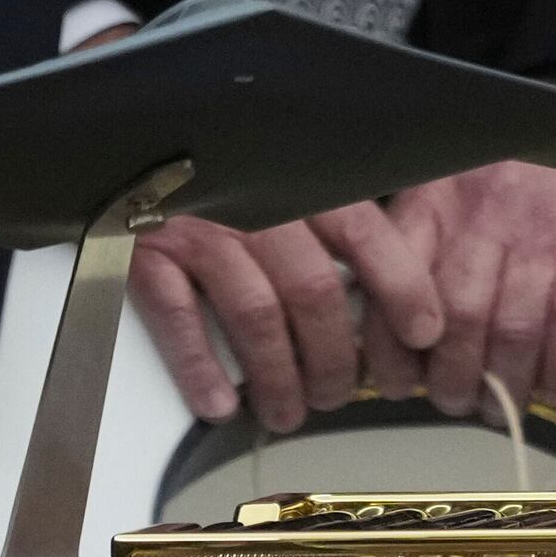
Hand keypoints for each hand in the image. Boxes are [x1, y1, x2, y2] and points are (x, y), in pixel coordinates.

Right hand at [129, 197, 446, 432]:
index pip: (364, 233)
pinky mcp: (144, 251)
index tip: (426, 333)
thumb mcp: (278, 184)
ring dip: (276, 376)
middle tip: (336, 395)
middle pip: (313, 289)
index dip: (402, 287)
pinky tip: (219, 404)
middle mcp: (252, 202)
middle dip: (333, 358)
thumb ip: (327, 225)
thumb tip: (385, 299)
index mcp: (295, 182)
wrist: (129, 145)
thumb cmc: (215, 178)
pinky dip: (200, 367)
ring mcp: (198, 225)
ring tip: (286, 412)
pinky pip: (178, 316)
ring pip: (256, 313)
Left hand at [387, 163, 555, 421]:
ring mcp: (546, 231)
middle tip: (453, 401)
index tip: (396, 380)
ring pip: (514, 329)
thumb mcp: (454, 179)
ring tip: (500, 405)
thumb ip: (424, 238)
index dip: (391, 347)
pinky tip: (555, 390)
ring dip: (505, 385)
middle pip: (458, 317)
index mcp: (441, 198)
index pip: (398, 282)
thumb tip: (391, 319)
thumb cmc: (524, 160)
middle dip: (451, 378)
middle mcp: (488, 215)